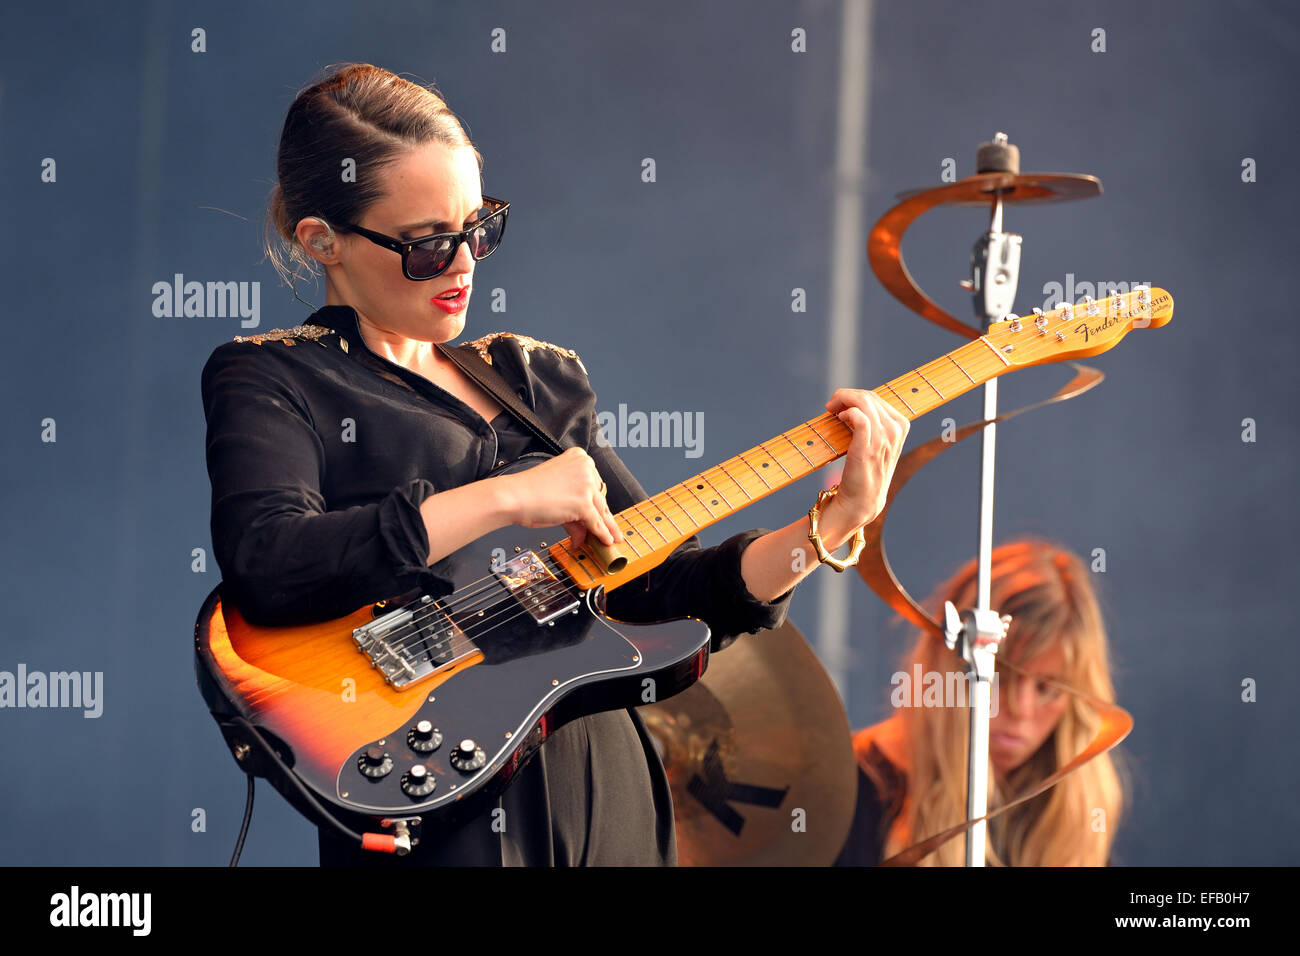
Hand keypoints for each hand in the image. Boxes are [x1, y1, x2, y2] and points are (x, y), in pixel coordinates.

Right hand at [498, 447, 623, 547]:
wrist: (514, 496)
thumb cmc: (527, 491)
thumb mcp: (557, 493)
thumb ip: (574, 509)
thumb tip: (584, 529)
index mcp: (579, 458)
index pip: (594, 483)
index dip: (597, 501)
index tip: (603, 511)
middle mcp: (586, 468)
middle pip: (599, 497)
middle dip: (604, 516)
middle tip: (611, 529)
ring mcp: (585, 485)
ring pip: (601, 510)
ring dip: (607, 528)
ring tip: (612, 538)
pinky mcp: (583, 503)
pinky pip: (596, 522)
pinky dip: (601, 534)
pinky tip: (605, 540)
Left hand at [823, 388, 909, 529]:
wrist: (862, 501)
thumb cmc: (864, 471)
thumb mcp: (876, 443)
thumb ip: (872, 423)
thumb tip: (851, 402)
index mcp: (901, 425)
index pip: (875, 397)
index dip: (854, 395)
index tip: (839, 404)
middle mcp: (895, 430)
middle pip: (868, 397)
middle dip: (845, 395)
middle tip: (831, 406)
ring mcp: (884, 439)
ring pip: (864, 402)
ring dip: (843, 401)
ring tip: (831, 410)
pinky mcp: (868, 448)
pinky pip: (859, 417)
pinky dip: (847, 412)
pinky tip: (839, 418)